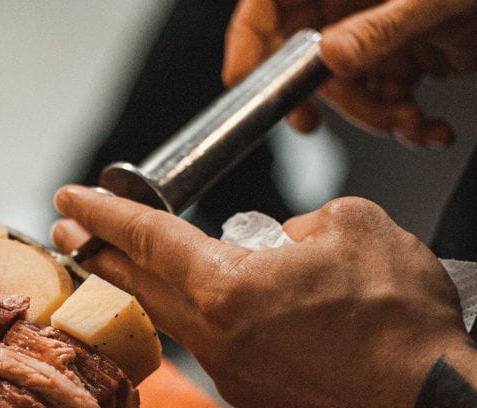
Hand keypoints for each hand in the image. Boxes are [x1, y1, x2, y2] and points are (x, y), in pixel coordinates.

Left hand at [52, 185, 471, 407]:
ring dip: (153, 292)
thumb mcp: (353, 226)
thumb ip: (296, 225)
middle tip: (67, 234)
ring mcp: (231, 377)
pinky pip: (224, 353)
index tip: (69, 199)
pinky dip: (221, 327)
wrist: (431, 403)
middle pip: (139, 286)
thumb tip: (276, 245)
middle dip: (98, 255)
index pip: (147, 239)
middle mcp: (214, 337)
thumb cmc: (398, 318)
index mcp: (225, 287)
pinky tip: (246, 316)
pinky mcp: (255, 402)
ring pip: (179, 322)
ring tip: (140, 270)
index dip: (104, 213)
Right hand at [223, 0, 476, 146]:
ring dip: (381, 121)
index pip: (269, 5)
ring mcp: (381, 34)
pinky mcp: (409, 60)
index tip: (243, 83)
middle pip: (306, 62)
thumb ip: (381, 25)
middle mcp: (353, 4)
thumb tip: (329, 55)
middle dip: (335, 101)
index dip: (248, 43)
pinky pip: (388, 103)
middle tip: (347, 117)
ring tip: (414, 124)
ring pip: (349, 94)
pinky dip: (410, 127)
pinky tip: (430, 129)